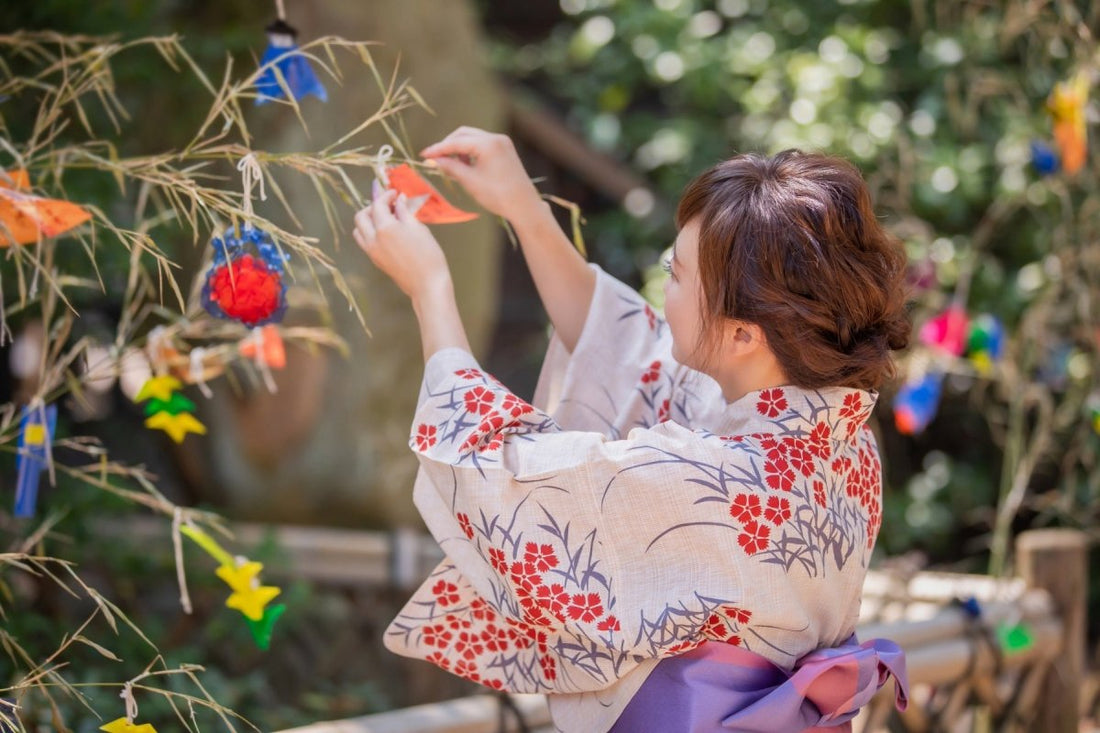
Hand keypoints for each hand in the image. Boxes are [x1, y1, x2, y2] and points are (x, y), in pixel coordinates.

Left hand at [353, 189, 450, 302]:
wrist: (427, 284)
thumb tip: (399, 199)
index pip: (378, 204)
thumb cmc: (428, 255)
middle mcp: (373, 238)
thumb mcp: (418, 228)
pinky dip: (370, 232)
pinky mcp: (375, 260)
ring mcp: (372, 251)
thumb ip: (405, 211)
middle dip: (373, 207)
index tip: (395, 193)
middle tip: (388, 205)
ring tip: (385, 219)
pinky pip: (364, 241)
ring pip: (359, 230)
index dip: (386, 195)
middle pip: (361, 216)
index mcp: (385, 228)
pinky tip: (386, 232)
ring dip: (368, 220)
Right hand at [420, 127, 542, 222]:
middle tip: (435, 159)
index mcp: (488, 144)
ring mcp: (502, 142)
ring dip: (459, 148)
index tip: (424, 155)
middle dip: (448, 145)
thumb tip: (433, 160)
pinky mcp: (505, 149)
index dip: (438, 149)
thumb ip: (450, 167)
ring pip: (473, 138)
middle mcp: (496, 138)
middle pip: (463, 134)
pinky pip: (482, 144)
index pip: (456, 142)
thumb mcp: (470, 181)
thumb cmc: (498, 195)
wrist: (524, 206)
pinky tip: (466, 165)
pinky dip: (471, 151)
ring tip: (451, 165)